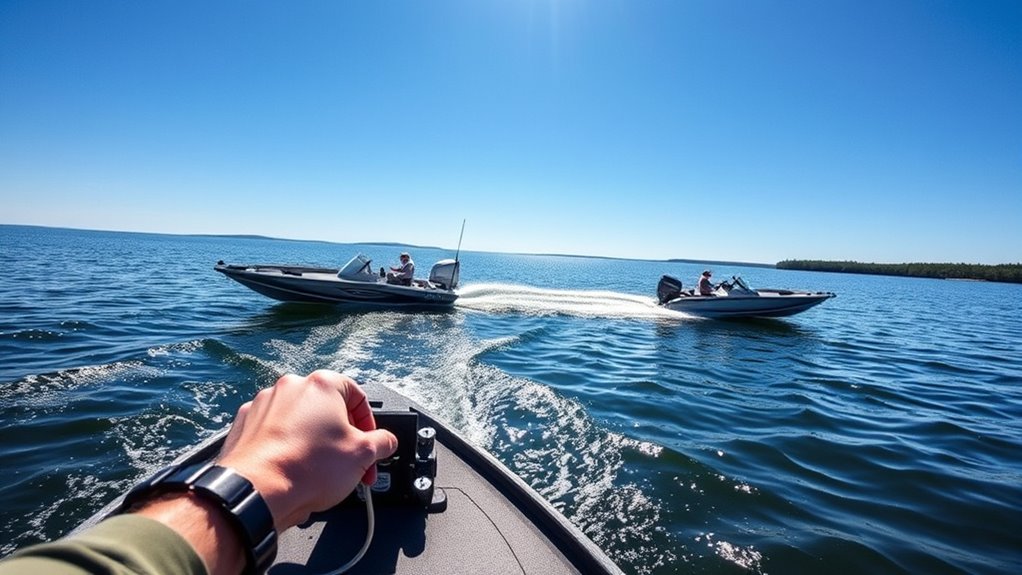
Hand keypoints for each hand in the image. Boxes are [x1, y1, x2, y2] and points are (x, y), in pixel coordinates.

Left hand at [217, 370, 397, 531]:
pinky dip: (285, 446)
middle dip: (341, 436)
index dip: (368, 423)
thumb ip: (383, 442)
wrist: (256, 491)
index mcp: (322, 385)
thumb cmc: (305, 469)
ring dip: (313, 441)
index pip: (357, 395)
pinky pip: (274, 432)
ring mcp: (264, 404)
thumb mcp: (363, 455)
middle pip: (327, 408)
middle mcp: (291, 387)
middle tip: (348, 462)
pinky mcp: (245, 424)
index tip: (369, 444)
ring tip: (319, 470)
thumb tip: (385, 441)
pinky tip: (293, 469)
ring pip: (299, 420)